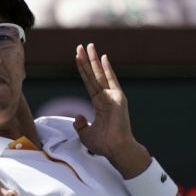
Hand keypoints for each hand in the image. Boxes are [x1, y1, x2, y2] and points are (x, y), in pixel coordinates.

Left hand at [74, 43, 137, 163]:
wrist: (116, 149)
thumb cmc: (103, 144)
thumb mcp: (85, 134)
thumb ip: (80, 124)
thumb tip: (77, 116)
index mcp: (99, 104)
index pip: (88, 83)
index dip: (82, 71)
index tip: (77, 58)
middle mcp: (106, 98)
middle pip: (93, 75)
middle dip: (87, 61)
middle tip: (80, 46)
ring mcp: (112, 97)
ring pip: (100, 75)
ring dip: (94, 60)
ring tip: (89, 46)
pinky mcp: (118, 98)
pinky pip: (111, 81)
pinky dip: (107, 69)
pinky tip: (103, 57)